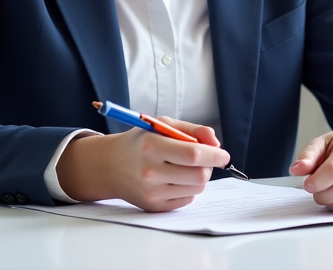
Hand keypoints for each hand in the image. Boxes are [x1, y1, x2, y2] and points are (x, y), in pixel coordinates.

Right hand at [57, 118, 229, 211]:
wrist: (109, 165)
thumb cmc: (140, 142)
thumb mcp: (163, 125)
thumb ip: (193, 130)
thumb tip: (216, 143)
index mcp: (152, 146)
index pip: (194, 154)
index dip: (215, 155)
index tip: (224, 155)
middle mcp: (149, 171)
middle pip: (199, 175)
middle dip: (208, 166)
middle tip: (203, 160)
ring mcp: (150, 191)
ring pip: (196, 188)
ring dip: (199, 177)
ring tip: (184, 168)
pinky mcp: (152, 206)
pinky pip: (186, 200)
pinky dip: (188, 189)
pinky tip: (174, 179)